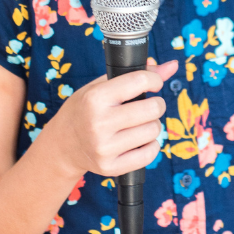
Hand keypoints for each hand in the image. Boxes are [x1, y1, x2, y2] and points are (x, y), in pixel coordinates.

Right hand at [49, 59, 178, 178]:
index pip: (139, 81)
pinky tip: (139, 141)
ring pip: (154, 131)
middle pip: (153, 109)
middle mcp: (99, 124)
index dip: (154, 80)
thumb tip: (172, 66)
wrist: (62, 145)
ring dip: (152, 125)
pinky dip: (151, 145)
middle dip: (156, 104)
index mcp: (94, 99)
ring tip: (138, 124)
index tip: (153, 83)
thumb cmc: (84, 110)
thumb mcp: (100, 87)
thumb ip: (135, 75)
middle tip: (147, 106)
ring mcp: (104, 148)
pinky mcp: (110, 167)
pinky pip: (149, 154)